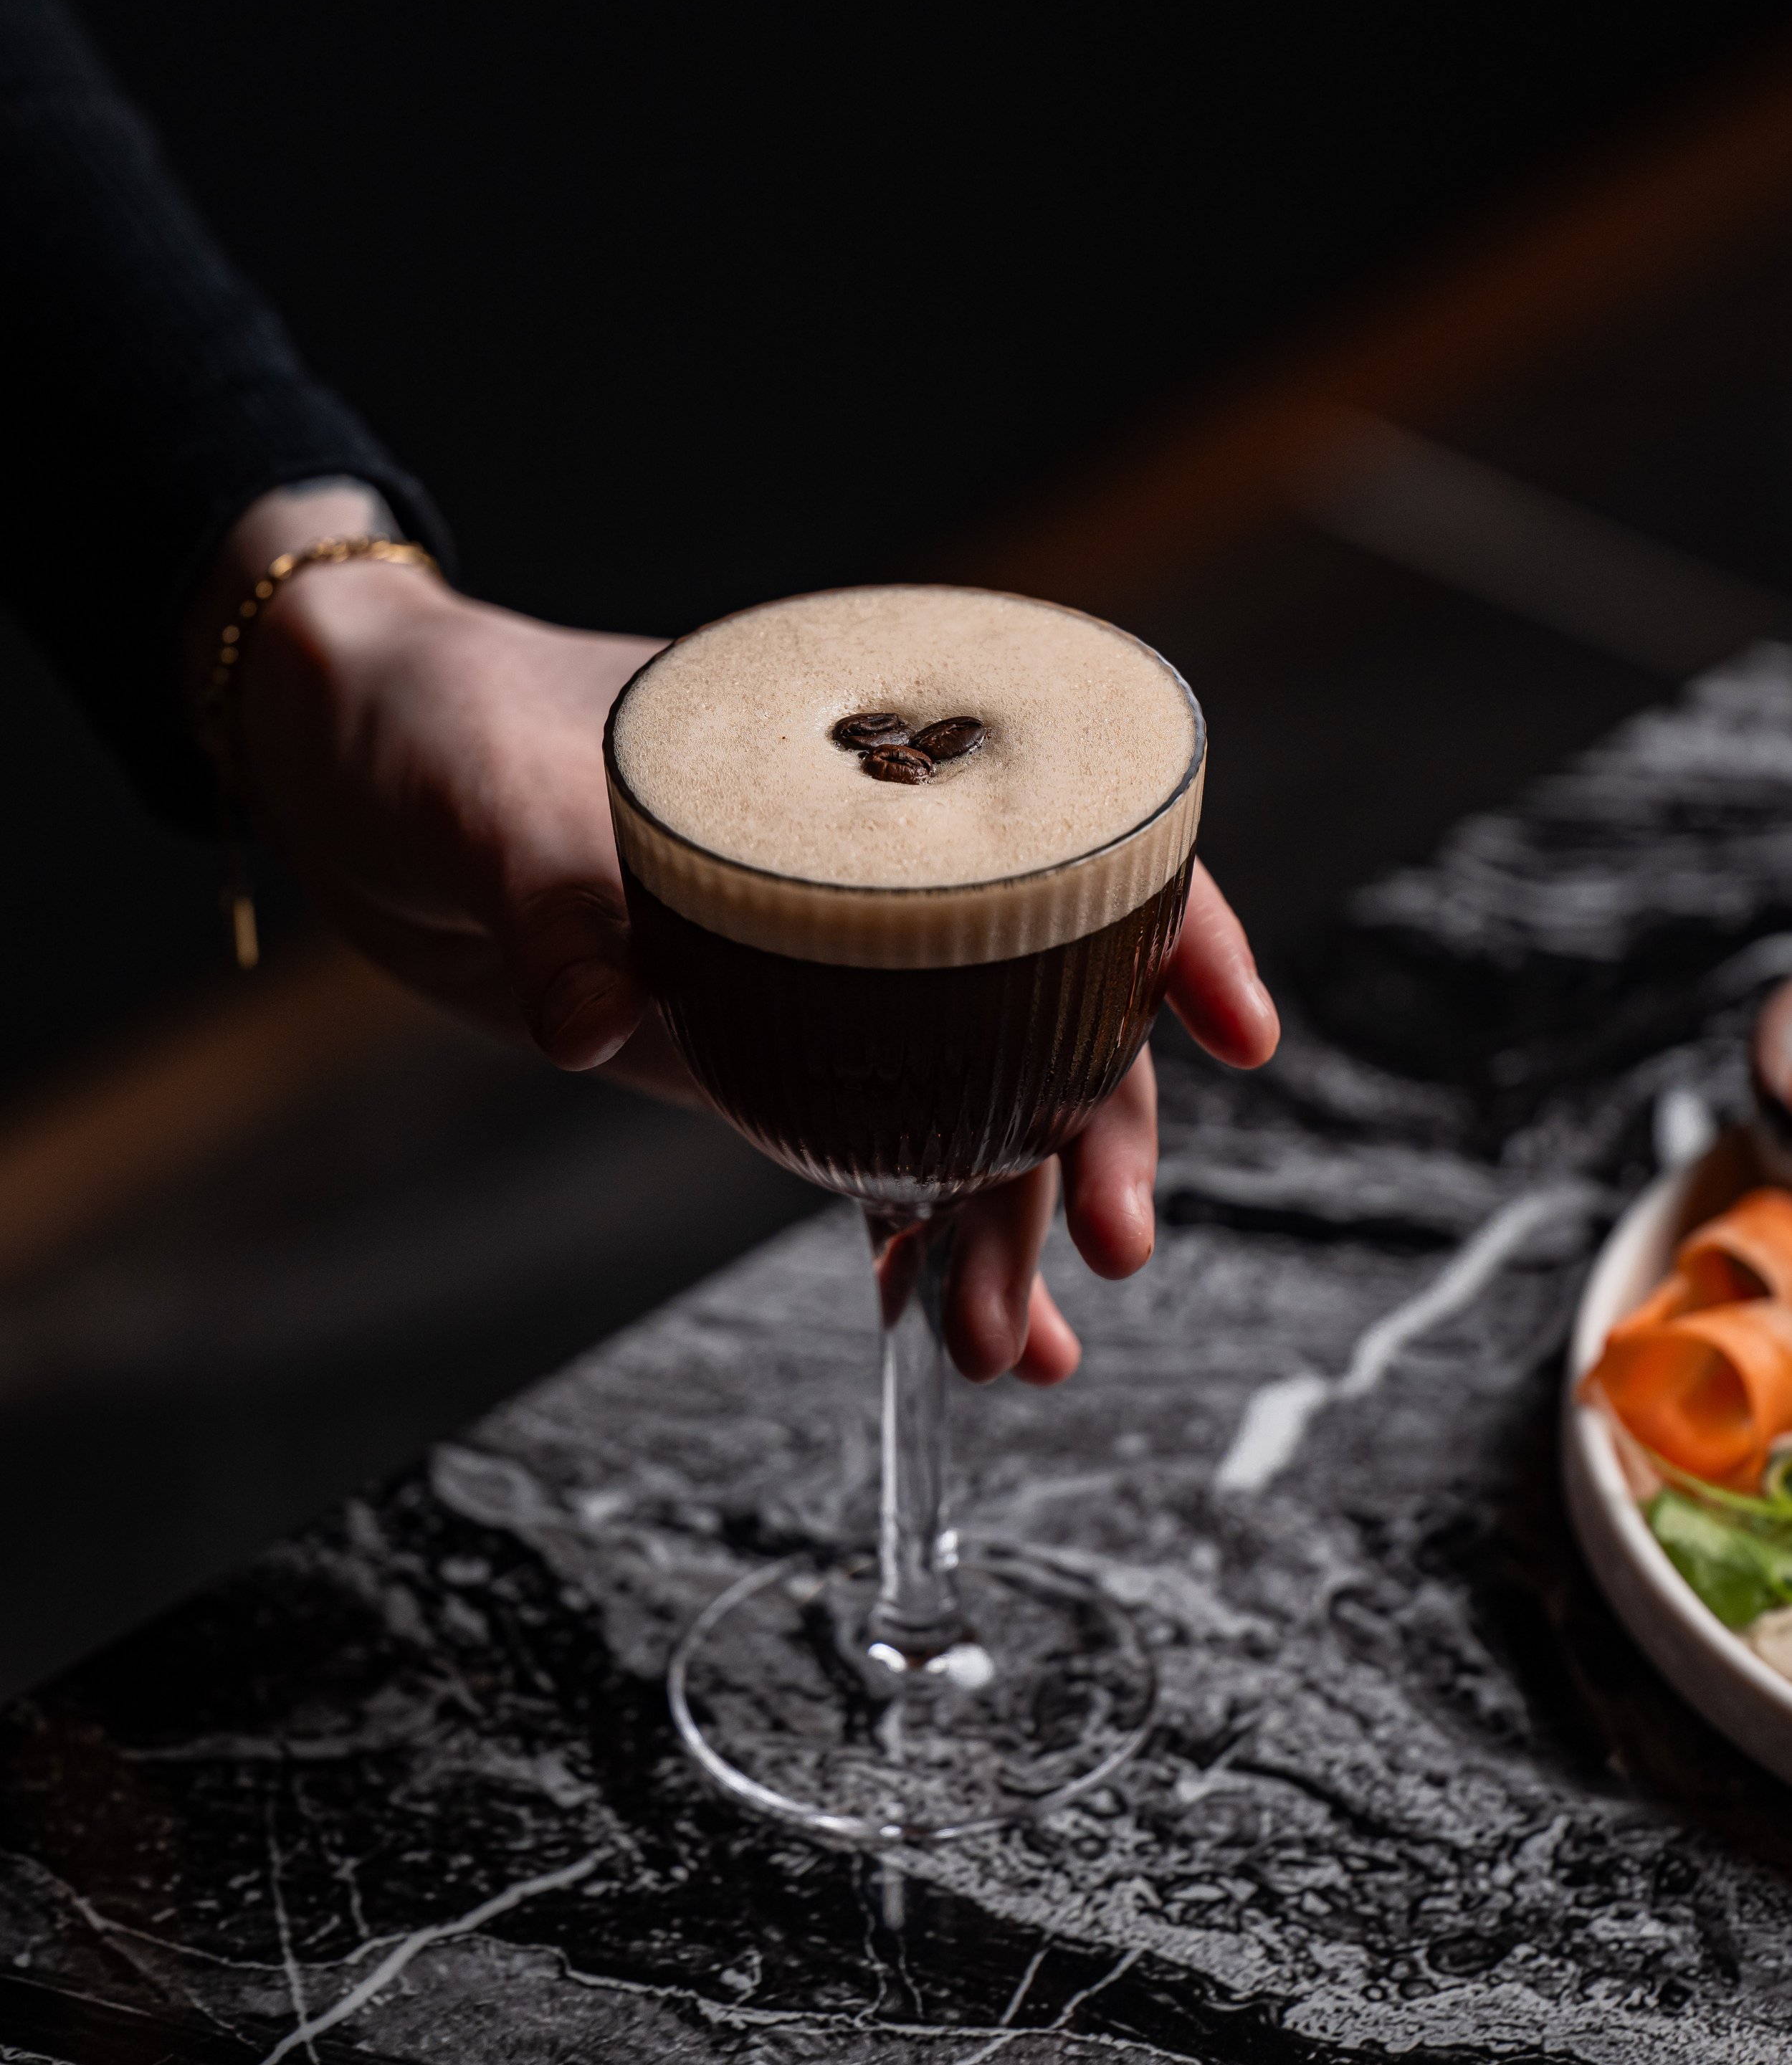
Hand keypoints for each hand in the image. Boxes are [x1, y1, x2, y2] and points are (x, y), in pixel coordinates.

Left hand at [207, 495, 1278, 1381]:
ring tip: (1011, 1344)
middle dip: (1094, 1129)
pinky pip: (866, 1144)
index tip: (1235, 1033)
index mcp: (866, 761)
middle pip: (1044, 999)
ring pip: (967, 1098)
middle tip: (1108, 1249)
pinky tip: (940, 1320)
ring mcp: (820, 969)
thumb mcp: (493, 792)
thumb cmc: (441, 720)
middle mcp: (872, 872)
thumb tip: (592, 1022)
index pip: (1075, 831)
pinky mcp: (751, 1045)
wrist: (351, 764)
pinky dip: (909, 1231)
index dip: (1176, 925)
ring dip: (1002, 1219)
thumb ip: (551, 903)